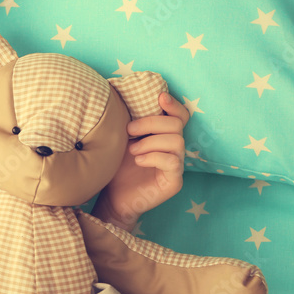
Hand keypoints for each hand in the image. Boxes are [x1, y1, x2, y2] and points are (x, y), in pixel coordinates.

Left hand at [93, 92, 188, 230]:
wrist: (112, 197)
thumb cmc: (116, 166)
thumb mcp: (121, 140)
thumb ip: (131, 121)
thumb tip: (126, 96)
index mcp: (164, 136)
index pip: (180, 116)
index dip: (174, 105)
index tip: (159, 97)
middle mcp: (174, 149)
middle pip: (176, 125)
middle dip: (151, 123)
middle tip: (129, 130)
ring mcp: (177, 166)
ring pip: (176, 142)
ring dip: (150, 142)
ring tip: (132, 150)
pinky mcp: (174, 182)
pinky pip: (173, 162)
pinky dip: (154, 157)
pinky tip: (138, 161)